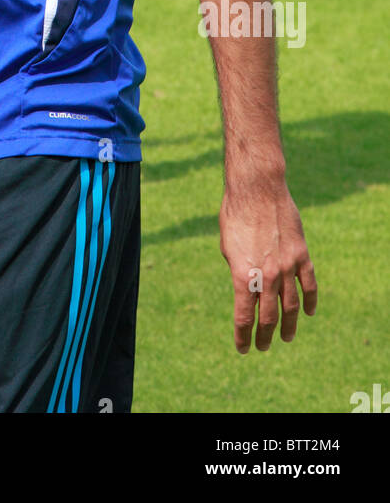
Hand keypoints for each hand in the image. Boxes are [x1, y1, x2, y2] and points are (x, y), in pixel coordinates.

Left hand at [219, 182, 316, 352]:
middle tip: (262, 347)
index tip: (243, 348)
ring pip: (291, 306)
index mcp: (242, 275)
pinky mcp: (301, 256)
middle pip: (267, 317)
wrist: (258, 189)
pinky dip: (310, 301)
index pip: (243, 316)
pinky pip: (309, 285)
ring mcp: (287, 267)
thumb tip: (246, 287)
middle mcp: (266, 275)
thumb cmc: (235, 213)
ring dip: (289, 325)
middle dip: (264, 336)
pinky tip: (308, 313)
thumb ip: (238, 270)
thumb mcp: (227, 246)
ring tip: (286, 337)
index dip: (243, 336)